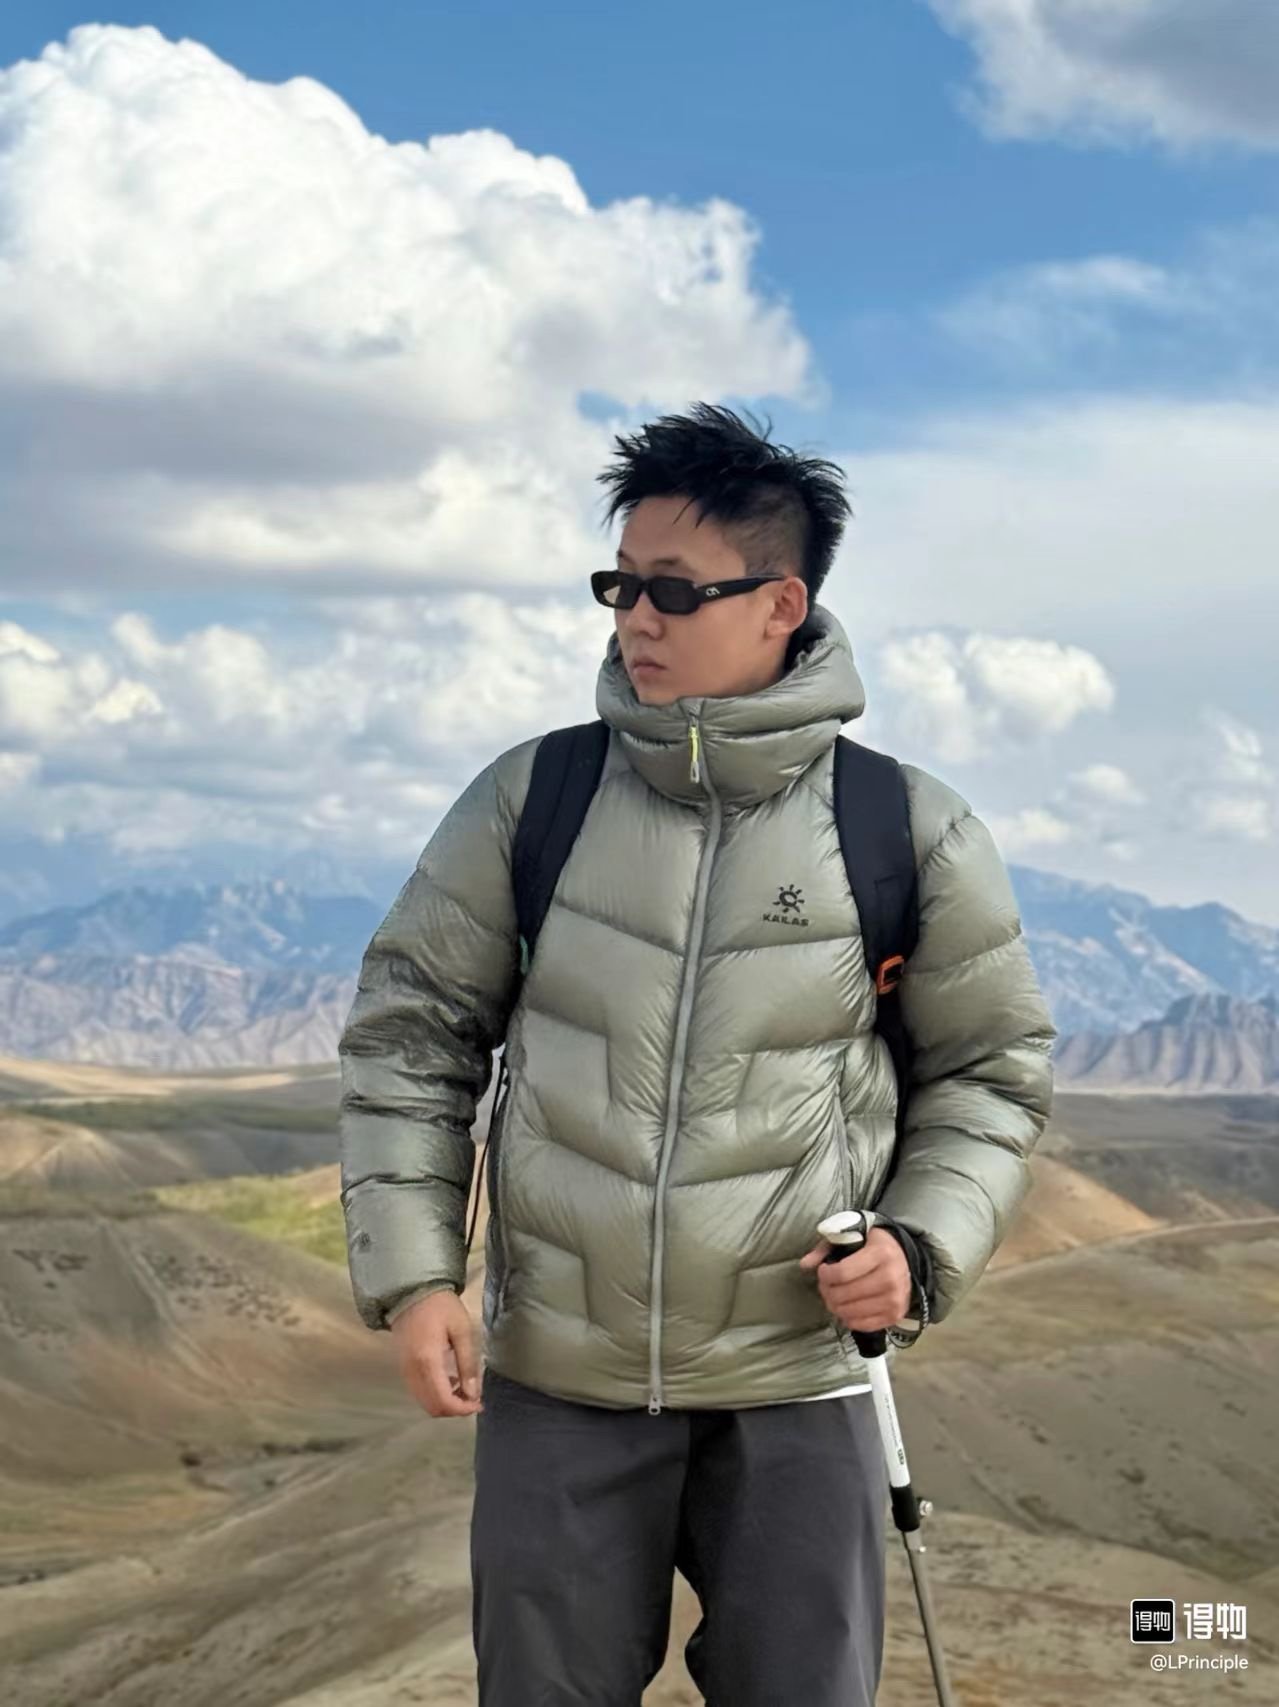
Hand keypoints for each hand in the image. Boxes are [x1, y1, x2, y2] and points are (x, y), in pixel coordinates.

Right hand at [389, 1290, 483, 1417]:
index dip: (462, 1409)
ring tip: (464, 1388)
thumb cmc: (441, 1307)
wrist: (412, 1292)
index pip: (443, 1401)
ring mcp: (404, 1371)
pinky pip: (418, 1391)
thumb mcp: (462, 1330)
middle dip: (455, 1409)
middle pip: (432, 1407)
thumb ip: (467, 1363)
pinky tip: (449, 1379)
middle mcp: (412, 1372)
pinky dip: (435, 1394)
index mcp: (427, 1362)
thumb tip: (473, 1394)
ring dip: (445, 1402)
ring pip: (424, 1402)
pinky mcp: (402, 1367)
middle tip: (474, 1397)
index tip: (479, 1403)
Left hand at [798, 1227, 911, 1332]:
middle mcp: (891, 1278)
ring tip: (835, 1296)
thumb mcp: (852, 1234)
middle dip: (827, 1291)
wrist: (906, 1257)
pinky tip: (847, 1307)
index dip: (825, 1275)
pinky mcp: (895, 1315)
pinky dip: (849, 1318)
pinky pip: (862, 1325)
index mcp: (880, 1253)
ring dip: (836, 1306)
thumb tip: (805, 1264)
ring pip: (851, 1312)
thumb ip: (826, 1248)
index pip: (843, 1273)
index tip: (823, 1271)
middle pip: (844, 1295)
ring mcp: (895, 1299)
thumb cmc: (873, 1245)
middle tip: (826, 1285)